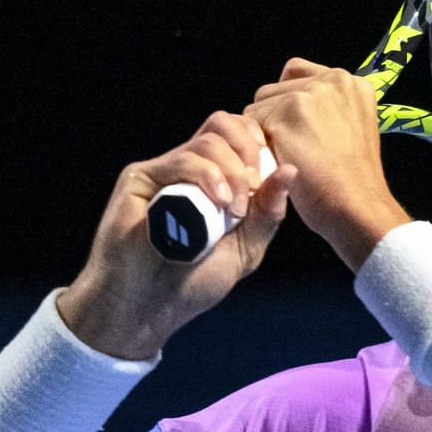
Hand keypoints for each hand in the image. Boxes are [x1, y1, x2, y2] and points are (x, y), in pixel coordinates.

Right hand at [58, 110, 296, 358]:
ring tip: (233, 209)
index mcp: (215, 178)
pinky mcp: (140, 178)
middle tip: (255, 186)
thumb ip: (268, 211)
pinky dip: (207, 176)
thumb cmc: (194, 282)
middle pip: (224, 125)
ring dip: (231, 171)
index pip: (240, 135)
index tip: (269, 179)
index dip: (259, 146)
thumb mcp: (247, 247)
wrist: (150, 307)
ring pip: (207, 141)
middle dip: (249, 150)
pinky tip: (218, 202)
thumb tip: (291, 170)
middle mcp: (189, 168)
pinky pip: (180, 160)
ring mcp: (164, 171)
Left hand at [246, 58, 409, 269]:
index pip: (296, 72)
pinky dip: (257, 147)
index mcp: (349, 82)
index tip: (294, 128)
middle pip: (274, 89)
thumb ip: (330, 107)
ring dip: (264, 132)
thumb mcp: (355, 127)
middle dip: (274, 118)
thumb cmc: (354, 180)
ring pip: (259, 106)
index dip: (287, 100)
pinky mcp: (286, 114)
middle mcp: (330, 80)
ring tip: (287, 158)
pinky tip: (277, 164)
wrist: (358, 207)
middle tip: (292, 150)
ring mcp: (308, 95)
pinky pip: (251, 124)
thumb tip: (294, 102)